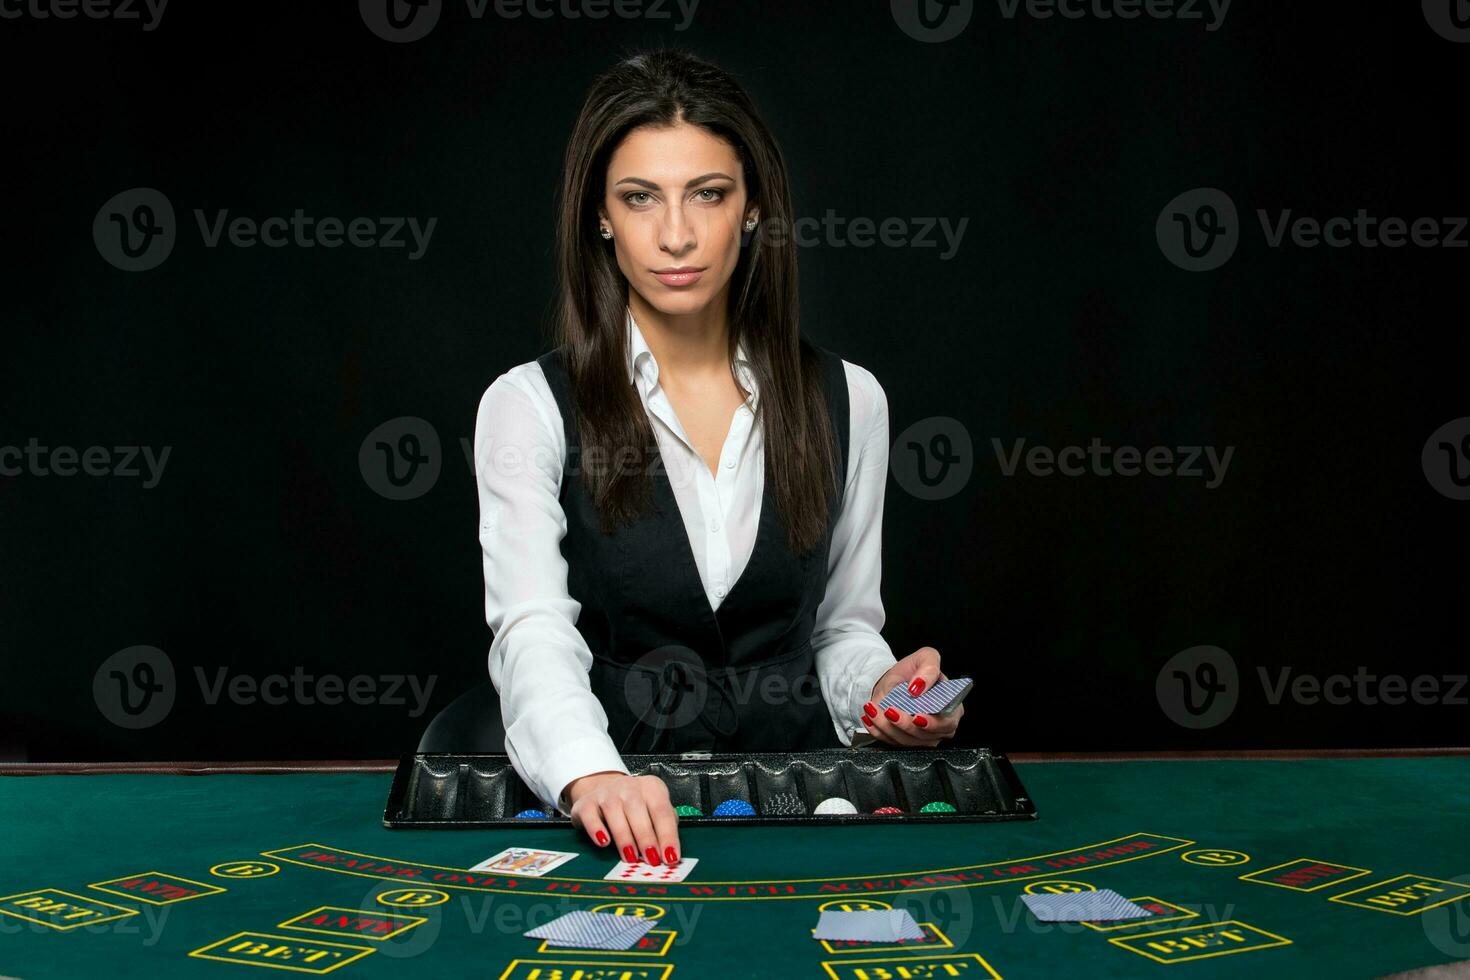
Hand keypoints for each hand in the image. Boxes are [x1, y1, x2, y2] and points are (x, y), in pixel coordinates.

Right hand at [565, 771, 680, 867]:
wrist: (603, 789)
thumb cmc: (635, 806)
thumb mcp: (654, 809)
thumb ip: (665, 825)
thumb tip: (671, 851)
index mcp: (651, 788)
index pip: (662, 811)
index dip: (667, 836)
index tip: (671, 857)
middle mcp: (629, 787)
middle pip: (638, 811)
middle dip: (646, 838)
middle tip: (651, 860)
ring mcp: (606, 793)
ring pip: (615, 812)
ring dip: (624, 837)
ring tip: (631, 857)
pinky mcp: (586, 804)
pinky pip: (590, 816)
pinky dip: (597, 829)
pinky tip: (604, 842)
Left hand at [860, 646, 962, 746]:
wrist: (893, 680)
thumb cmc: (913, 671)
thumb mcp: (926, 658)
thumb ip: (929, 668)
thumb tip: (919, 686)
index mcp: (951, 707)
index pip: (947, 723)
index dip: (933, 724)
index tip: (916, 717)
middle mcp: (939, 726)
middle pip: (925, 736)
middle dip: (905, 725)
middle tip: (890, 711)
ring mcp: (922, 736)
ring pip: (906, 741)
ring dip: (887, 727)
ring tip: (874, 710)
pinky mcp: (904, 740)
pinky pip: (890, 742)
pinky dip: (878, 731)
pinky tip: (871, 718)